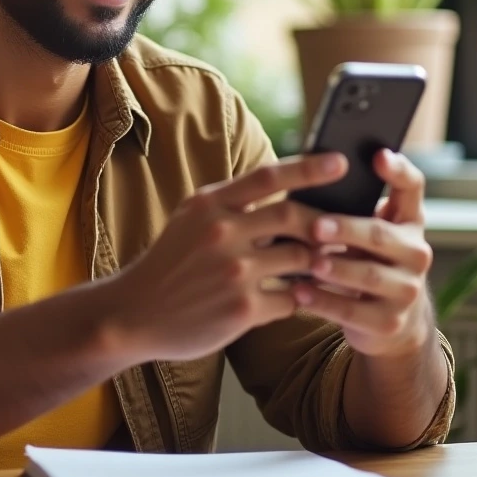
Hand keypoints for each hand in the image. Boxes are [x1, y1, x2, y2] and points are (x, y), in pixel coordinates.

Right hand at [105, 152, 348, 362]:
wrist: (134, 314)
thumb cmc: (171, 262)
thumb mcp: (192, 219)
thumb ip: (233, 203)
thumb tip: (286, 191)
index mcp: (210, 204)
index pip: (268, 176)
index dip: (308, 168)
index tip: (340, 163)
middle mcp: (222, 232)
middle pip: (293, 216)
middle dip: (324, 222)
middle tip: (343, 228)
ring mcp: (234, 272)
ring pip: (300, 258)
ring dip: (317, 263)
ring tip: (322, 265)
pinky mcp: (243, 309)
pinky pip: (291, 299)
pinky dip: (299, 298)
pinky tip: (296, 298)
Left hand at [289, 149, 434, 357]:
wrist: (390, 322)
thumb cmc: (366, 260)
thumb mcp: (367, 233)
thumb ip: (349, 208)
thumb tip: (302, 176)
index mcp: (409, 221)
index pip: (412, 187)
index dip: (398, 170)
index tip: (378, 155)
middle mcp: (415, 253)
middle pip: (381, 234)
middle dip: (347, 229)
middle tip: (316, 226)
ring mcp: (406, 290)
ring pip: (369, 275)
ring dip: (337, 268)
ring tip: (309, 263)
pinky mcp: (389, 322)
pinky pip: (353, 310)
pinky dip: (323, 301)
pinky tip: (299, 293)